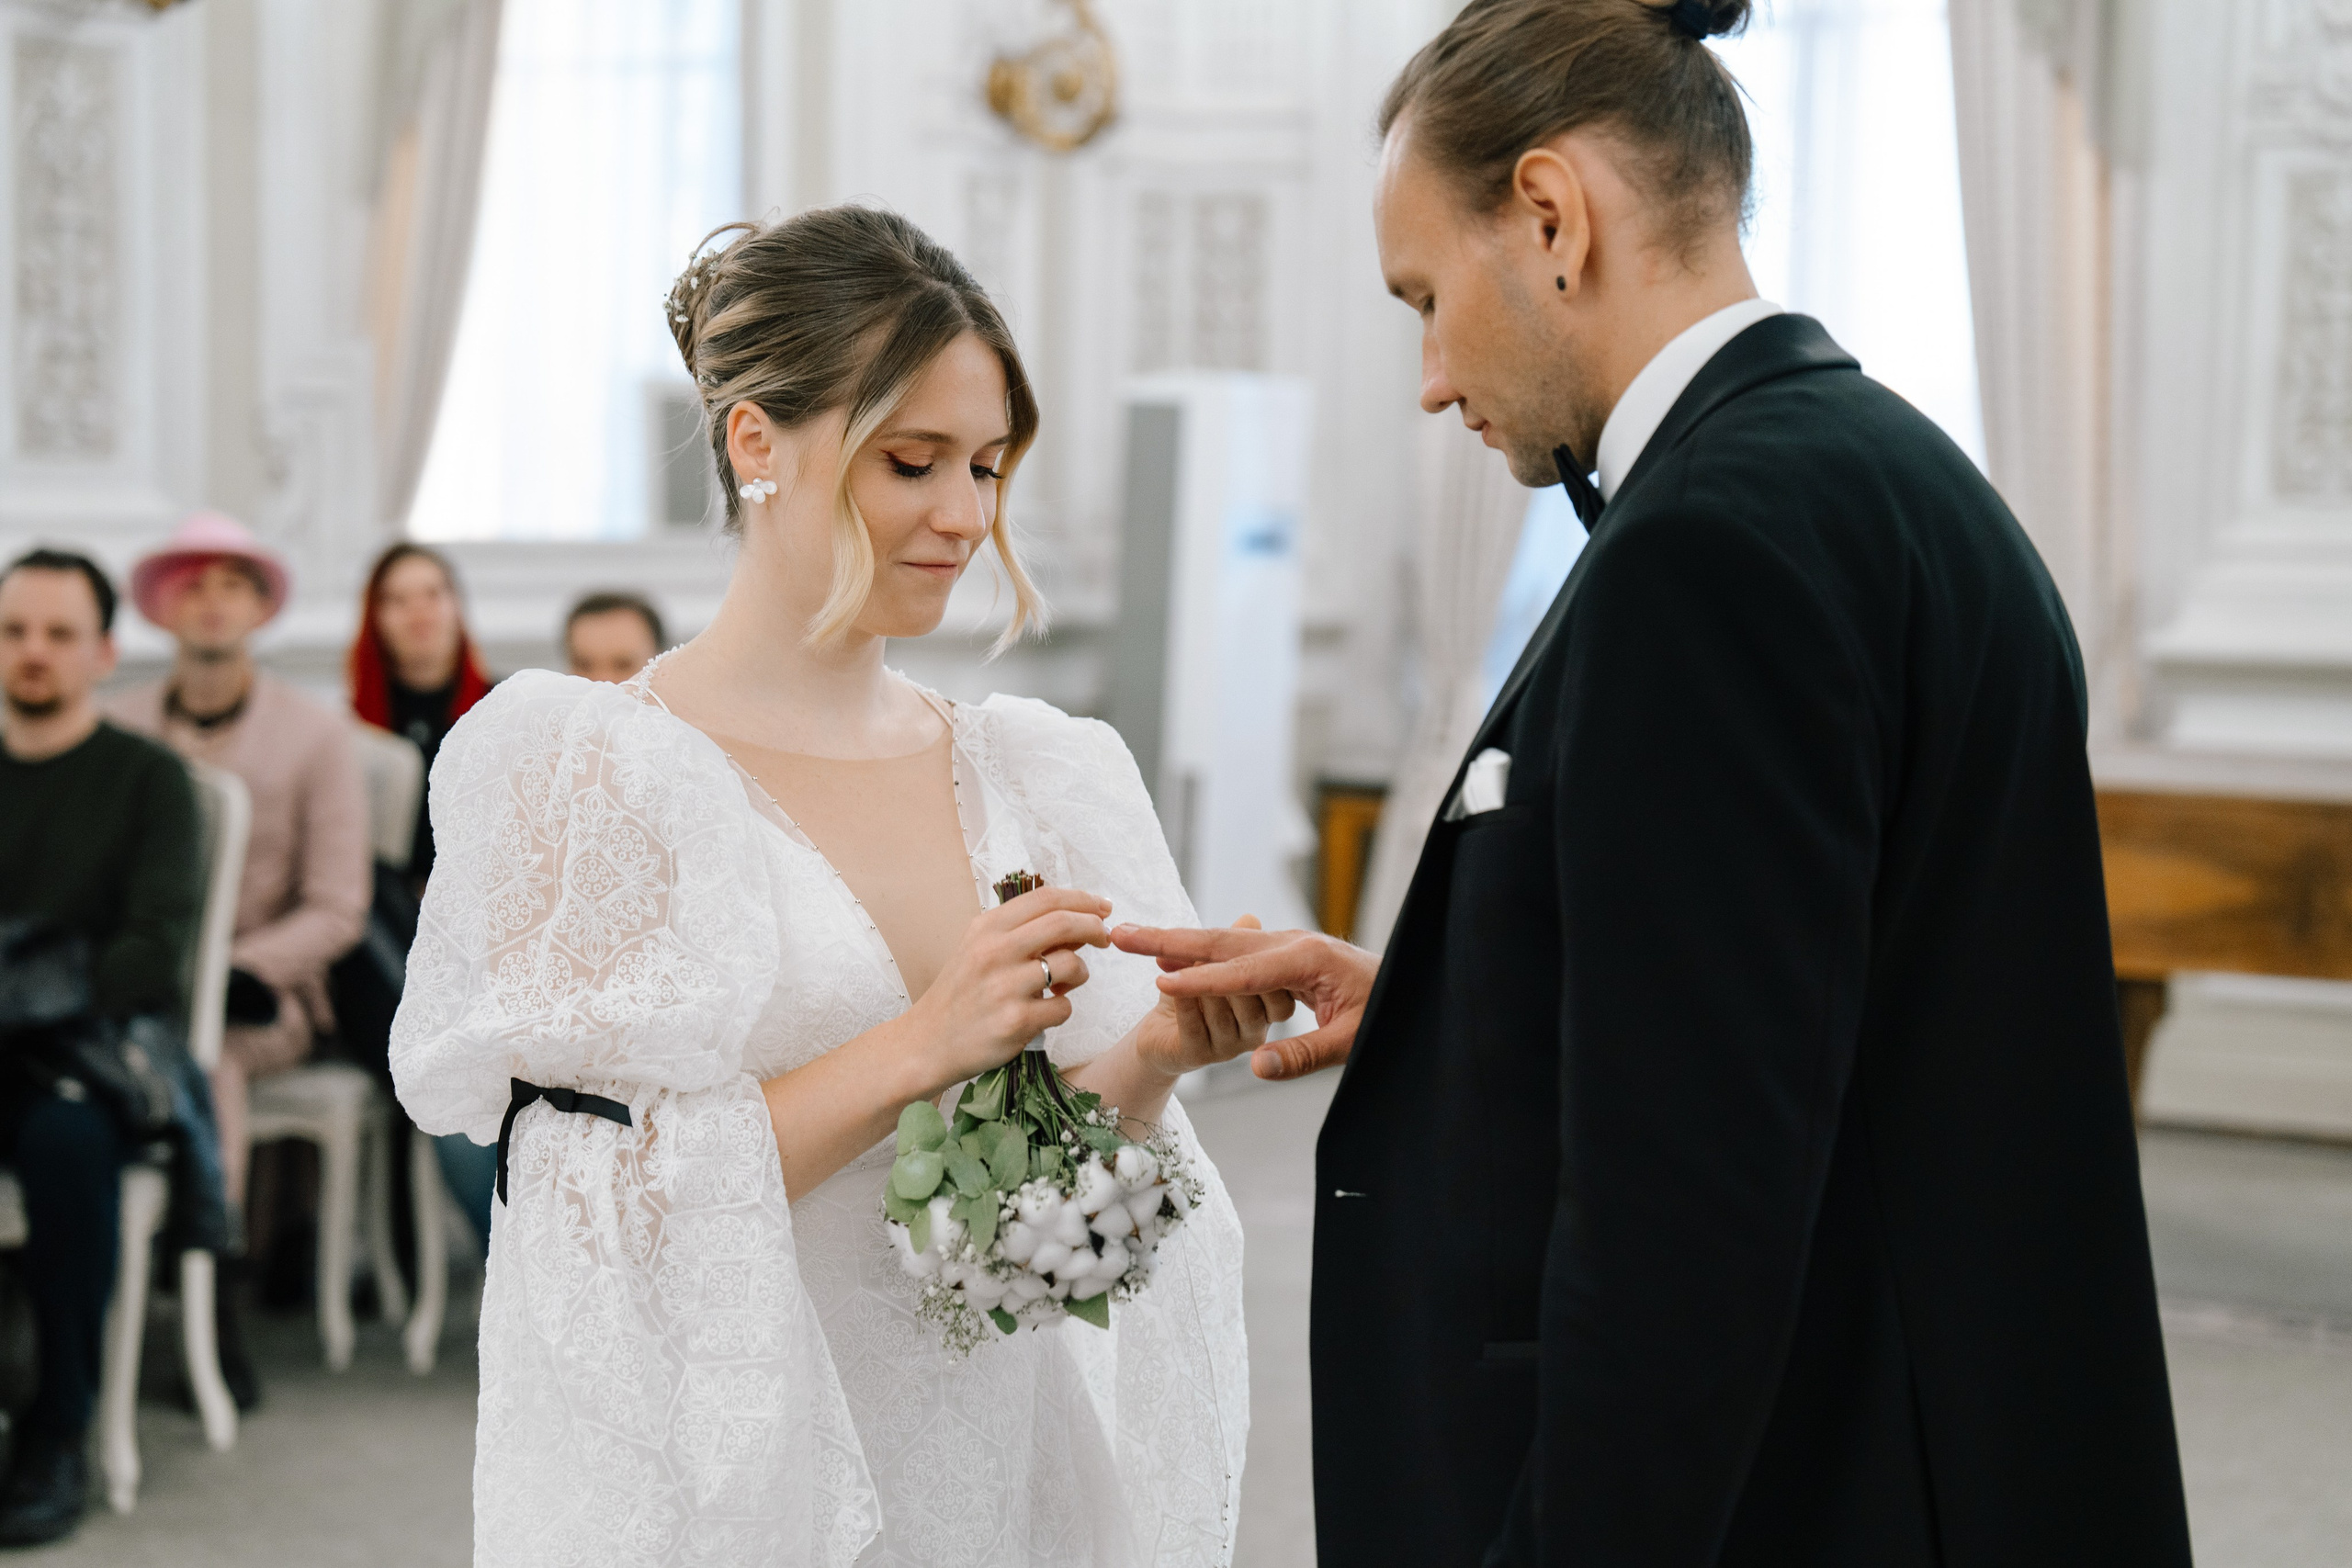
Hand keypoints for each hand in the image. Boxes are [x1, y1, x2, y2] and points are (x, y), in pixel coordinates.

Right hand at [907, 885, 1110, 1089]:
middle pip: (1064, 924)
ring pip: (1071, 966)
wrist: (927, 1043)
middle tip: (1105, 938)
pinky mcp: (1016, 1021)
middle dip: (1095, 928)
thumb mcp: (979, 950)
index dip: (1081, 899)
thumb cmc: (960, 995)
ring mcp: (1005, 987)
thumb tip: (1078, 923)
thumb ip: (1022, 934)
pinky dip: (1062, 1009)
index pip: (1045, 899)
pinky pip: (1063, 1007)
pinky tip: (1044, 1013)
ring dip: (1080, 974)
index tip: (1101, 907)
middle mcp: (994, 952)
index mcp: (986, 928)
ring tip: (1065, 985)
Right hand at [1110, 923, 1377, 1080]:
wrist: (1411, 986)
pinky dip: (1197, 948)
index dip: (1200, 980)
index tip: (1160, 982)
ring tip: (1129, 939)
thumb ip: (1303, 1055)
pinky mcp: (1284, 950)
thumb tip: (1255, 1066)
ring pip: (1221, 938)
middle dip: (1167, 939)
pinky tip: (1169, 952)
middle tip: (1120, 935)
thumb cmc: (1386, 1015)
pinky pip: (1233, 947)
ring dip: (1175, 939)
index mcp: (1308, 960)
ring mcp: (1287, 942)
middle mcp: (1292, 942)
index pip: (1242, 972)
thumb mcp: (1352, 1042)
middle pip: (1219, 940)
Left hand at [1128, 916, 1297, 1077]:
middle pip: (1251, 1000)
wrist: (1158, 1037)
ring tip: (1184, 962)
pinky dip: (1182, 1002)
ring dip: (1199, 983)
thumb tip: (1250, 918)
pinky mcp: (1197, 1055)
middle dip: (1228, 969)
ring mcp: (1227, 1047)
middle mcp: (1253, 1032)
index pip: (1278, 991)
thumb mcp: (1213, 963)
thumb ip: (1234, 944)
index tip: (1240, 936)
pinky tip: (1167, 984)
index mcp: (1267, 1011)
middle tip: (1206, 948)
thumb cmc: (1192, 997)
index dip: (1256, 962)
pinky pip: (1193, 1027)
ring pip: (1221, 1012)